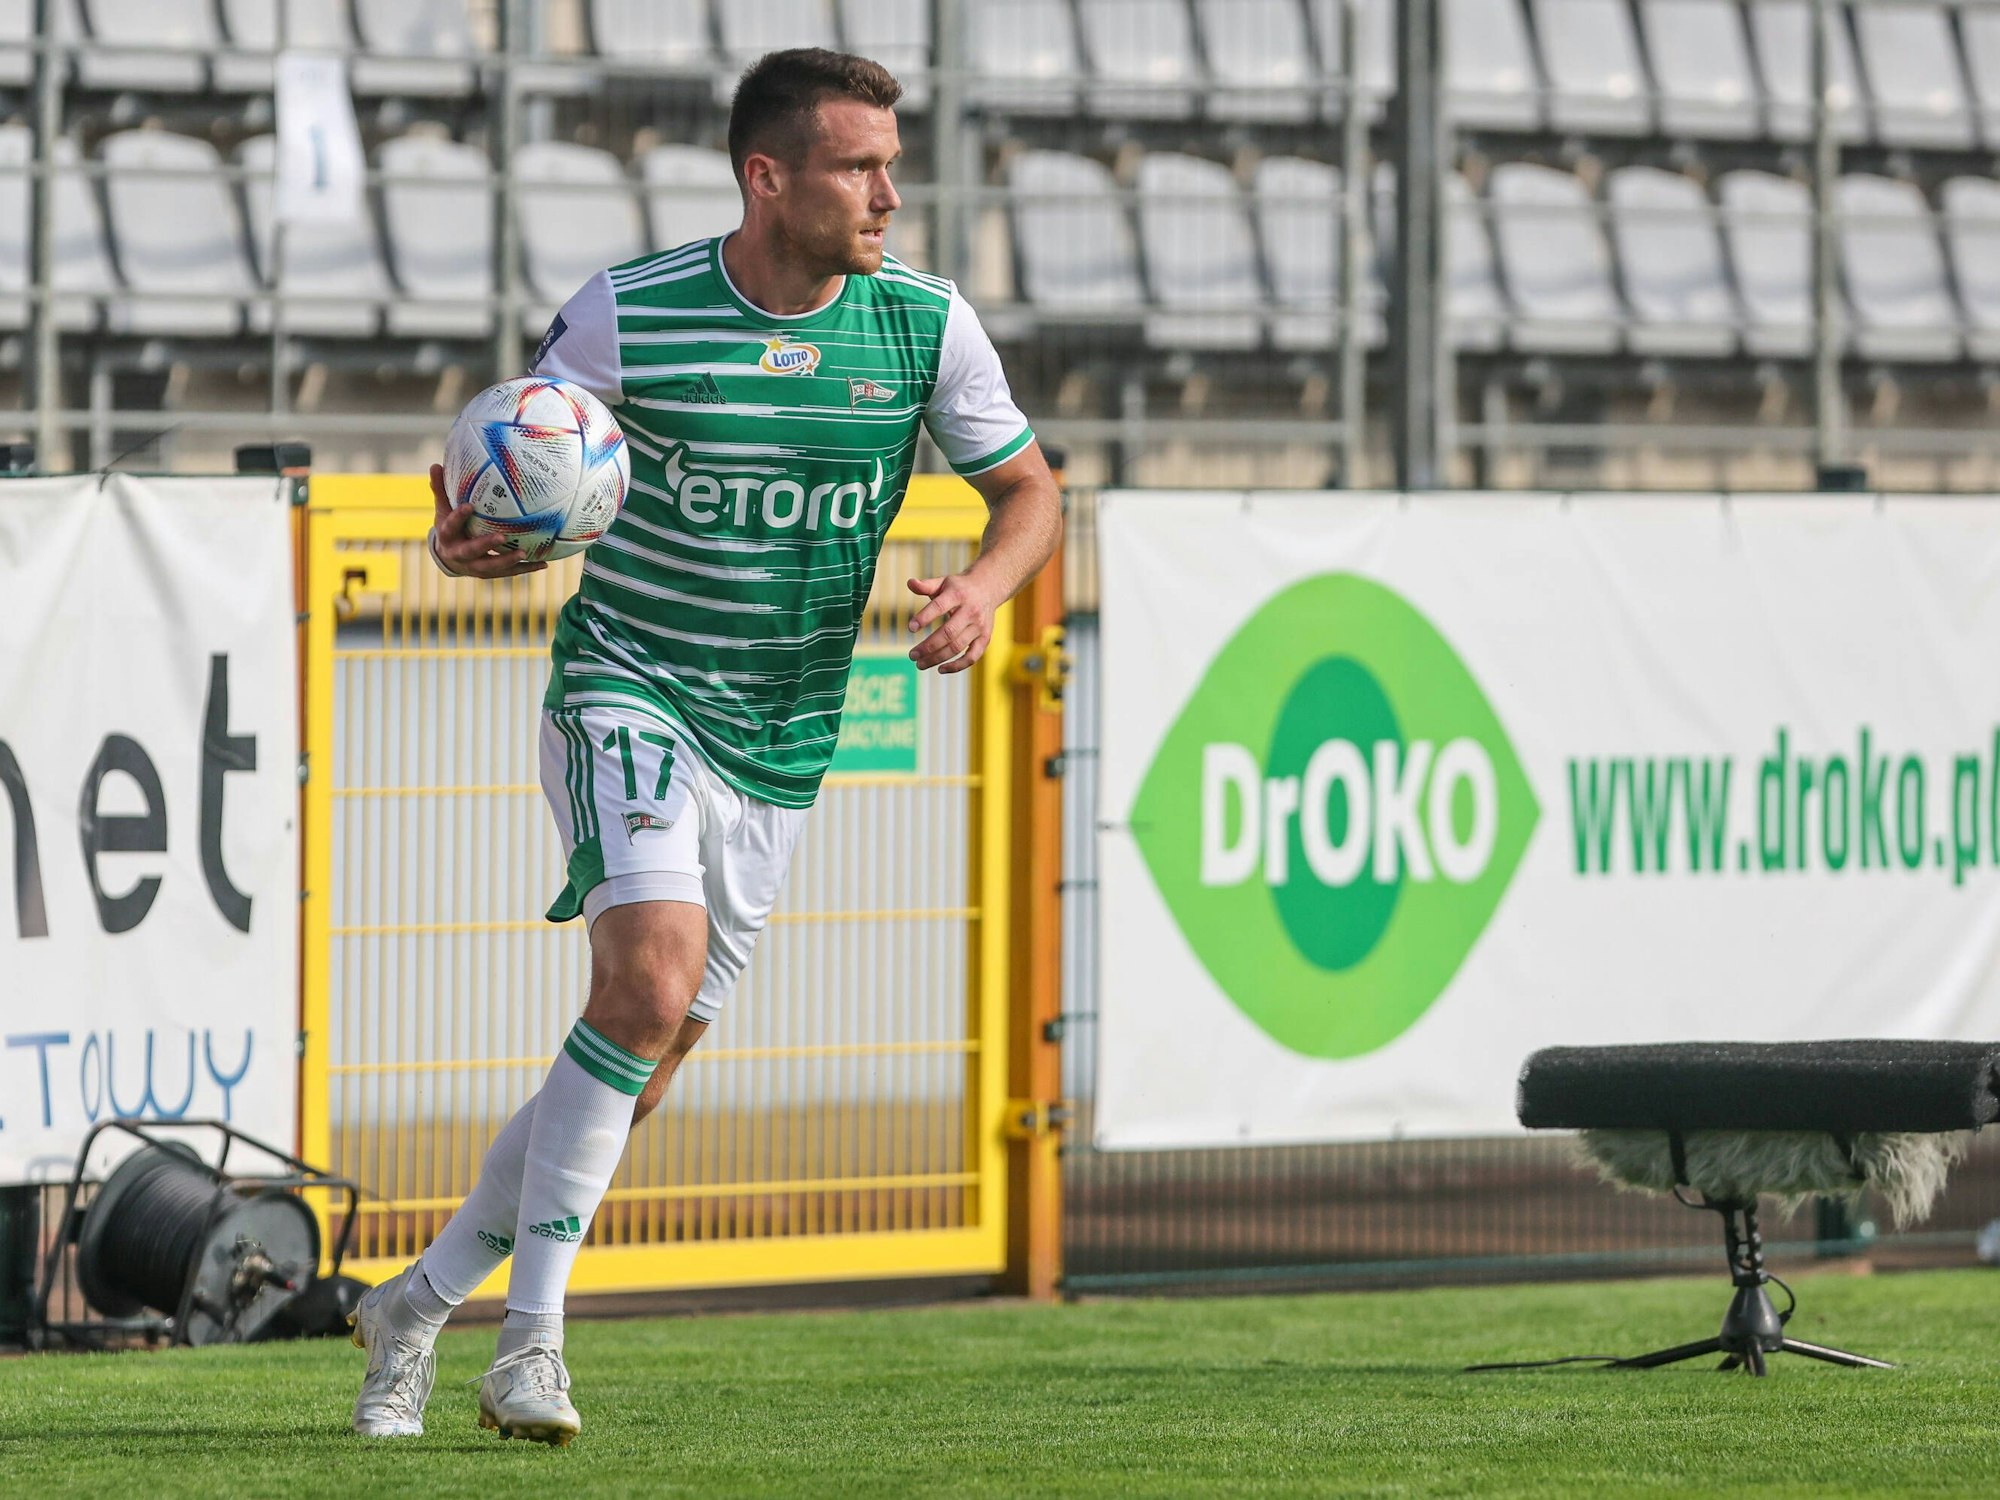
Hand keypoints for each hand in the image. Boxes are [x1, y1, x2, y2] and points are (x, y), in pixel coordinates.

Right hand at [426, 463, 547, 578]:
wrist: (449, 557)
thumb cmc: (449, 526)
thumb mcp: (443, 509)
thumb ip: (441, 489)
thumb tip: (435, 464)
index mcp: (447, 536)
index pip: (450, 526)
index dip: (458, 517)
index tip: (469, 505)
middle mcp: (459, 554)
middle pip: (471, 550)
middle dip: (486, 544)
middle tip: (501, 536)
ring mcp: (474, 566)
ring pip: (491, 566)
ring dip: (507, 561)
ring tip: (524, 553)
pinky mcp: (489, 573)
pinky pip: (509, 573)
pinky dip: (525, 569)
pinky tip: (543, 564)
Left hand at [907, 571, 999, 674]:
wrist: (988, 588)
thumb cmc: (958, 588)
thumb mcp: (943, 583)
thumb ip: (926, 585)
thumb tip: (910, 583)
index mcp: (957, 594)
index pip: (939, 607)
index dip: (924, 617)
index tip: (910, 628)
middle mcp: (970, 611)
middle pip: (948, 632)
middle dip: (928, 646)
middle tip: (911, 656)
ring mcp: (979, 626)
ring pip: (957, 646)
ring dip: (937, 658)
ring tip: (919, 664)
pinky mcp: (985, 638)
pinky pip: (972, 656)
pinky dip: (957, 666)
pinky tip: (940, 669)